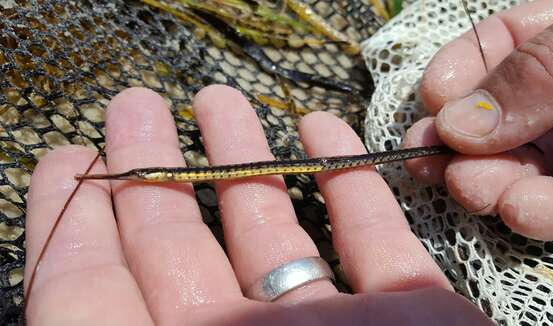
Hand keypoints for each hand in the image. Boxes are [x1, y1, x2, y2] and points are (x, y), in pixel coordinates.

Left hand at [24, 86, 490, 324]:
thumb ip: (89, 325)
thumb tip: (52, 249)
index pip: (99, 294)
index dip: (77, 222)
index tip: (73, 156)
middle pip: (183, 252)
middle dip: (159, 170)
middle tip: (138, 106)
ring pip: (277, 234)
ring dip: (249, 161)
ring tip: (220, 102)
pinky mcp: (411, 320)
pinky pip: (377, 239)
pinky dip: (351, 182)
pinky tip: (322, 128)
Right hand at [403, 2, 552, 240]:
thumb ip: (530, 76)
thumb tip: (454, 125)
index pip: (498, 45)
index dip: (460, 70)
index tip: (433, 96)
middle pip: (503, 114)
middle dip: (465, 141)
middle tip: (430, 160)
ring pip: (530, 163)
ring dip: (493, 181)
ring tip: (469, 188)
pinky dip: (543, 212)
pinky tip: (517, 211)